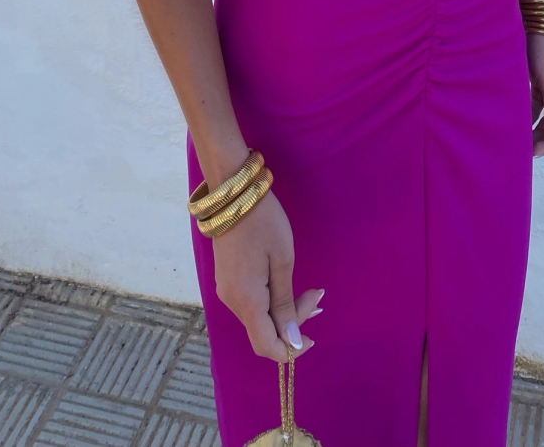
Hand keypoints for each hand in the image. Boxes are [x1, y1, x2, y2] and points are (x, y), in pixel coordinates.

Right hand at [212, 190, 323, 360]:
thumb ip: (285, 305)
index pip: (266, 346)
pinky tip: (284, 284)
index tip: (312, 336)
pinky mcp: (226, 278)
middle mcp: (232, 301)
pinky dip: (270, 301)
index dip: (289, 350)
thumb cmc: (264, 223)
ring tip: (306, 289)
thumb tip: (292, 342)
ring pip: (257, 317)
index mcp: (246, 300)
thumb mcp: (282, 261)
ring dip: (283, 311)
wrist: (234, 194)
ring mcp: (226, 290)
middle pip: (263, 332)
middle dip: (292, 322)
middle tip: (317, 295)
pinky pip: (250, 302)